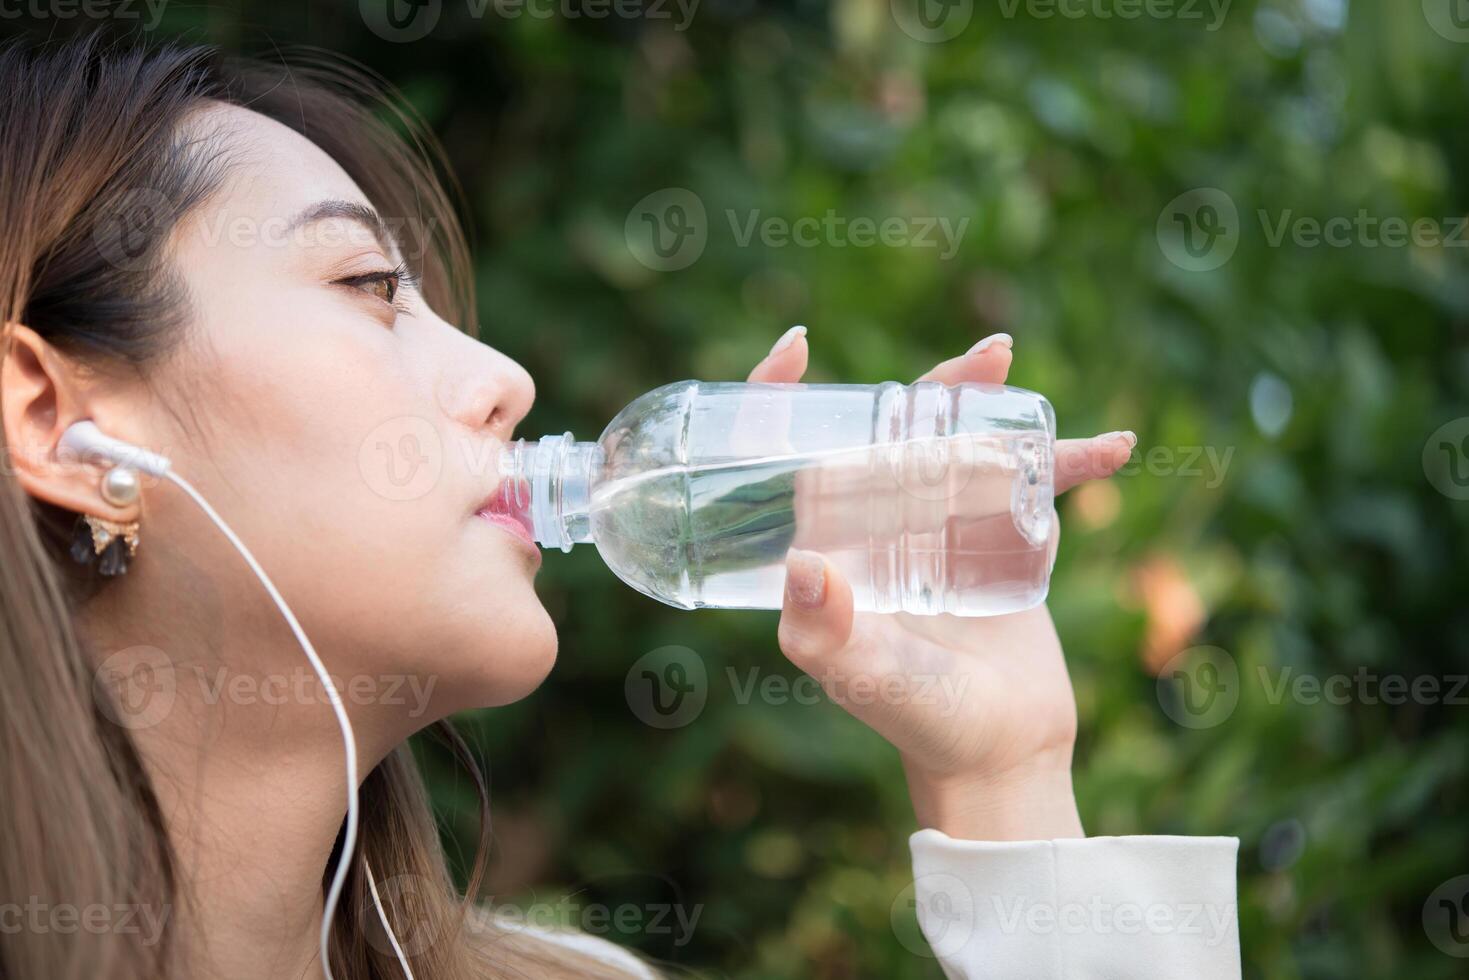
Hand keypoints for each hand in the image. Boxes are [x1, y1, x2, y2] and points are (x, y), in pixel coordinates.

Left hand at [745, 327, 1133, 840]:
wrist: (1000, 755)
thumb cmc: (919, 719)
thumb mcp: (866, 676)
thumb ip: (827, 634)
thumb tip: (804, 563)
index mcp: (828, 543)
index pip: (788, 456)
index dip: (779, 399)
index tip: (798, 349)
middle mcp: (876, 527)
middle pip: (888, 432)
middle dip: (922, 387)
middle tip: (972, 363)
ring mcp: (940, 527)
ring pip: (957, 442)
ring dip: (986, 400)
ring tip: (1007, 368)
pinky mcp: (998, 540)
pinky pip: (1030, 484)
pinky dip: (1068, 462)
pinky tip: (1110, 448)